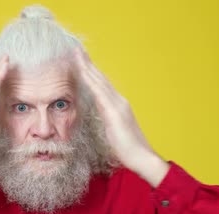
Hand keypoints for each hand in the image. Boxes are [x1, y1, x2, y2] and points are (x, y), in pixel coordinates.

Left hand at [73, 48, 168, 186]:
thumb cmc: (128, 150)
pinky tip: (83, 72)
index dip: (92, 72)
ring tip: (77, 54)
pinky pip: (99, 93)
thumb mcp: (114, 133)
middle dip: (88, 63)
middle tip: (76, 50)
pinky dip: (90, 80)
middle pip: (100, 78)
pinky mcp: (114, 112)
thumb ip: (107, 122)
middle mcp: (119, 101)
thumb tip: (101, 119)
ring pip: (99, 81)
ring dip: (87, 67)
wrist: (142, 158)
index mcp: (118, 106)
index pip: (102, 85)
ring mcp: (118, 105)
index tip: (81, 61)